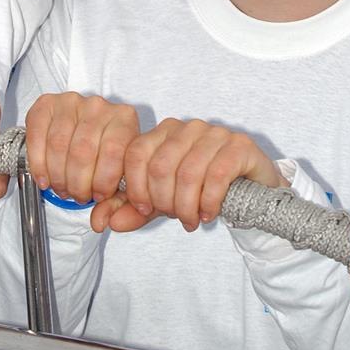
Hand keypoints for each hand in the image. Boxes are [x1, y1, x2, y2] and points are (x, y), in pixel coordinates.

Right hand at [25, 92, 139, 229]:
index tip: (98, 196)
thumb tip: (99, 223)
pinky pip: (37, 135)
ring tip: (62, 188)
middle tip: (77, 196)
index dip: (104, 180)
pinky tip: (44, 178)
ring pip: (59, 145)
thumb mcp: (121, 179)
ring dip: (58, 176)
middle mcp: (99, 105)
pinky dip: (38, 163)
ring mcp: (72, 102)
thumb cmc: (106, 158)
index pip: (114, 151)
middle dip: (78, 183)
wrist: (88, 131)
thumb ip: (117, 203)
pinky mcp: (46, 104)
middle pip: (83, 151)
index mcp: (124, 118)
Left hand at [93, 117, 284, 234]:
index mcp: (163, 132)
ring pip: (188, 173)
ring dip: (186, 206)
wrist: (248, 190)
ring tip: (191, 220)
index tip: (144, 209)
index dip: (136, 188)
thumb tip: (101, 222)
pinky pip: (217, 174)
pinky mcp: (239, 145)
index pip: (136, 154)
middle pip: (160, 166)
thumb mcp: (160, 202)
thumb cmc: (198, 191)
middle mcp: (187, 127)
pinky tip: (208, 213)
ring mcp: (215, 133)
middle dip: (163, 201)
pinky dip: (209, 201)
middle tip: (175, 216)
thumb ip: (130, 209)